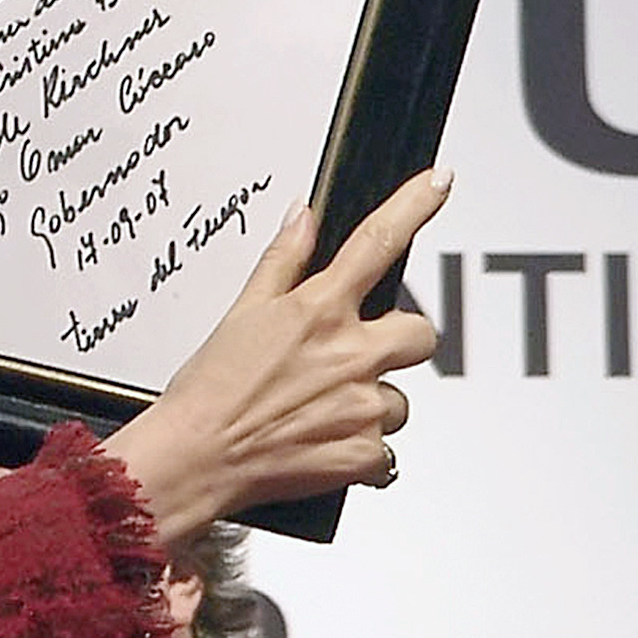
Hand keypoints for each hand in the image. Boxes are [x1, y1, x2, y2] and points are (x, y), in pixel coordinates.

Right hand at [104, 167, 449, 541]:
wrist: (197, 457)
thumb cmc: (209, 387)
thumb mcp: (241, 311)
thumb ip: (283, 260)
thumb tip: (302, 215)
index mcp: (318, 308)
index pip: (377, 241)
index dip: (415, 205)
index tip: (440, 180)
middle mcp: (350, 354)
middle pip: (420, 332)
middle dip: (398, 340)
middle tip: (357, 354)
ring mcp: (363, 406)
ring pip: (400, 397)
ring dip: (371, 401)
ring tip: (319, 410)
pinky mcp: (366, 455)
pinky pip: (387, 450)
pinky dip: (361, 447)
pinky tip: (321, 442)